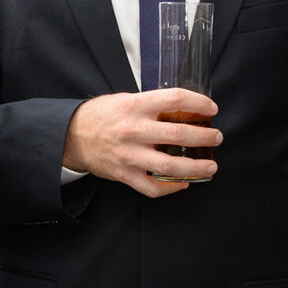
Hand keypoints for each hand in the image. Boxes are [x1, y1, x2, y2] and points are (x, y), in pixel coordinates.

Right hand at [62, 89, 220, 196]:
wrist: (71, 136)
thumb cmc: (101, 115)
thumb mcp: (125, 99)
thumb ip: (151, 104)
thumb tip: (185, 108)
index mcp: (134, 106)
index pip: (174, 99)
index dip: (198, 102)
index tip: (211, 109)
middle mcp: (132, 130)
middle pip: (178, 135)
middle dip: (204, 137)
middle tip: (216, 137)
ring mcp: (129, 155)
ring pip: (170, 166)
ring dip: (196, 167)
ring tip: (210, 166)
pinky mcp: (124, 175)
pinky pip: (152, 187)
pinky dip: (171, 188)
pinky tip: (183, 182)